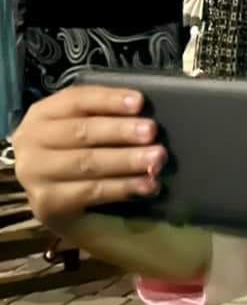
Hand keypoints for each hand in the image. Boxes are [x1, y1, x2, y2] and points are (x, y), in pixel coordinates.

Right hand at [12, 86, 165, 233]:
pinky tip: (146, 185)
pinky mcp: (47, 204)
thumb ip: (107, 115)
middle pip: (81, 131)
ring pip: (86, 163)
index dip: (109, 100)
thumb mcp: (87, 128)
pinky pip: (90, 191)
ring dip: (126, 160)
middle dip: (120, 131)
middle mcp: (31, 141)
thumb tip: (142, 110)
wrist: (59, 201)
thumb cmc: (80, 152)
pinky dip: (122, 187)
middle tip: (152, 131)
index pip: (77, 100)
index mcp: (43, 114)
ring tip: (157, 158)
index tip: (139, 102)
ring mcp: (34, 175)